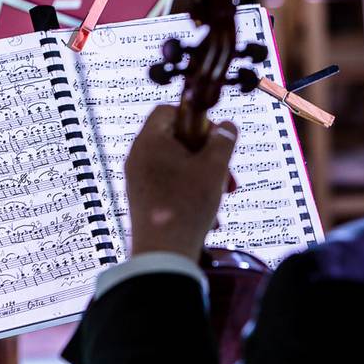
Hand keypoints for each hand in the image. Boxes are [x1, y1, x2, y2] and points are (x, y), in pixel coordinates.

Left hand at [124, 105, 237, 261]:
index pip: (169, 110)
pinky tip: (205, 209)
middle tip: (223, 170)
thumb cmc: (186, 207)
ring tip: (219, 193)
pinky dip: (187, 188)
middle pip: (174, 138)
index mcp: (149, 141)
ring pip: (174, 162)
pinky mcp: (140, 197)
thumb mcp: (214, 167)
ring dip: (200, 173)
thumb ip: (223, 140)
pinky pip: (166, 181)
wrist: (163, 252)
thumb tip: (227, 126)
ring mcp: (136, 177)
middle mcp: (137, 156)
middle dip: (204, 152)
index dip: (195, 118)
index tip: (213, 138)